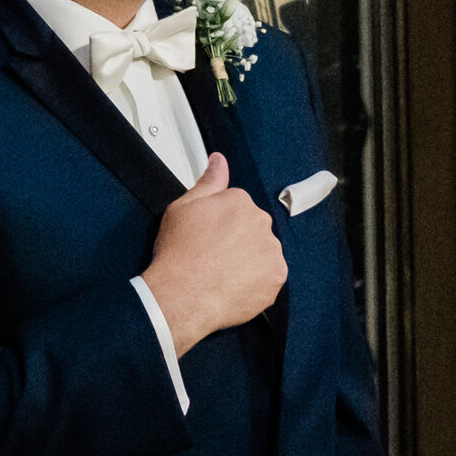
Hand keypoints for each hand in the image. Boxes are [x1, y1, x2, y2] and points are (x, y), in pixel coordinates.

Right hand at [140, 154, 286, 356]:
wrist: (183, 294)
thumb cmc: (179, 253)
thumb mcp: (182, 207)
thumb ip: (208, 181)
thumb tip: (219, 160)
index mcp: (239, 202)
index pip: (237, 204)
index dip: (219, 220)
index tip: (208, 232)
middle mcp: (261, 223)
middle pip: (253, 227)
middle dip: (237, 237)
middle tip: (212, 252)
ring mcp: (271, 251)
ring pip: (262, 250)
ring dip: (248, 258)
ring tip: (221, 270)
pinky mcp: (276, 278)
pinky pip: (270, 275)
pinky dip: (256, 279)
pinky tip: (233, 282)